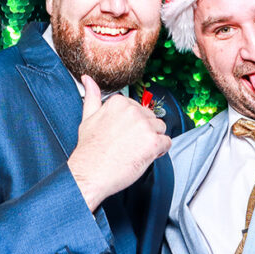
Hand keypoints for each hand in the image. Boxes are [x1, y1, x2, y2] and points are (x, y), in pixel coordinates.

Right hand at [67, 75, 170, 210]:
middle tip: (128, 146)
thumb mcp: (87, 118)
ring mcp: (144, 126)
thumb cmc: (89, 150)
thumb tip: (88, 79)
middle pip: (152, 119)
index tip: (124, 135)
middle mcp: (133, 111)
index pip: (139, 110)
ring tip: (135, 151)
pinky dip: (159, 152)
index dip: (134, 125)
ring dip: (153, 141)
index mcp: (119, 102)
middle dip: (144, 132)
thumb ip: (92, 97)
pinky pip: (167, 143)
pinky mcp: (153, 142)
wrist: (89, 173)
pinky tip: (144, 156)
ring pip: (161, 130)